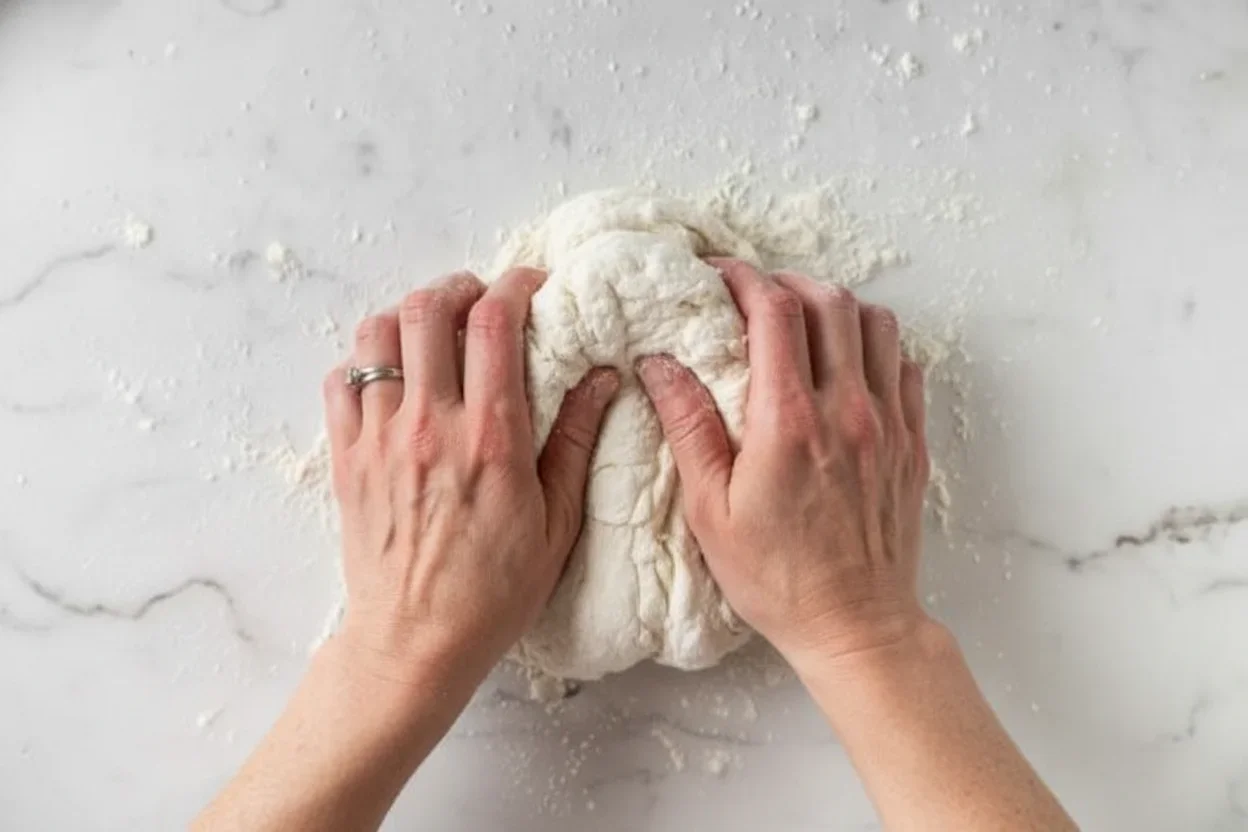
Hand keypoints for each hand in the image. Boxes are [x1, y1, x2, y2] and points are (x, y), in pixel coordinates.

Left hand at [323, 268, 618, 691]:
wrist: (415, 642)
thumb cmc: (494, 592)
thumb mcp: (557, 523)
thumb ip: (575, 441)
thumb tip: (602, 378)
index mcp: (491, 437)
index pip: (495, 324)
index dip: (516, 286)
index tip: (532, 285)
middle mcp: (430, 424)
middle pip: (428, 309)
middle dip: (458, 287)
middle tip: (479, 300)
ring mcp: (380, 438)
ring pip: (376, 334)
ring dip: (407, 317)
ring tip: (432, 333)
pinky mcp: (347, 458)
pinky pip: (340, 380)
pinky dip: (364, 362)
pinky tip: (390, 379)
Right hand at [637, 260, 929, 671]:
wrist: (856, 625)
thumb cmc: (776, 578)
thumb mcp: (710, 511)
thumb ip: (688, 428)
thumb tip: (661, 364)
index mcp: (790, 422)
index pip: (774, 312)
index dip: (742, 278)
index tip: (717, 275)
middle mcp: (847, 411)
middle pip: (828, 301)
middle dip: (786, 282)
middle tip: (754, 295)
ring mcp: (889, 423)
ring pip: (876, 322)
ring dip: (835, 307)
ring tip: (802, 322)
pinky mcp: (913, 441)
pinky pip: (905, 363)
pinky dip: (875, 345)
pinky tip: (846, 364)